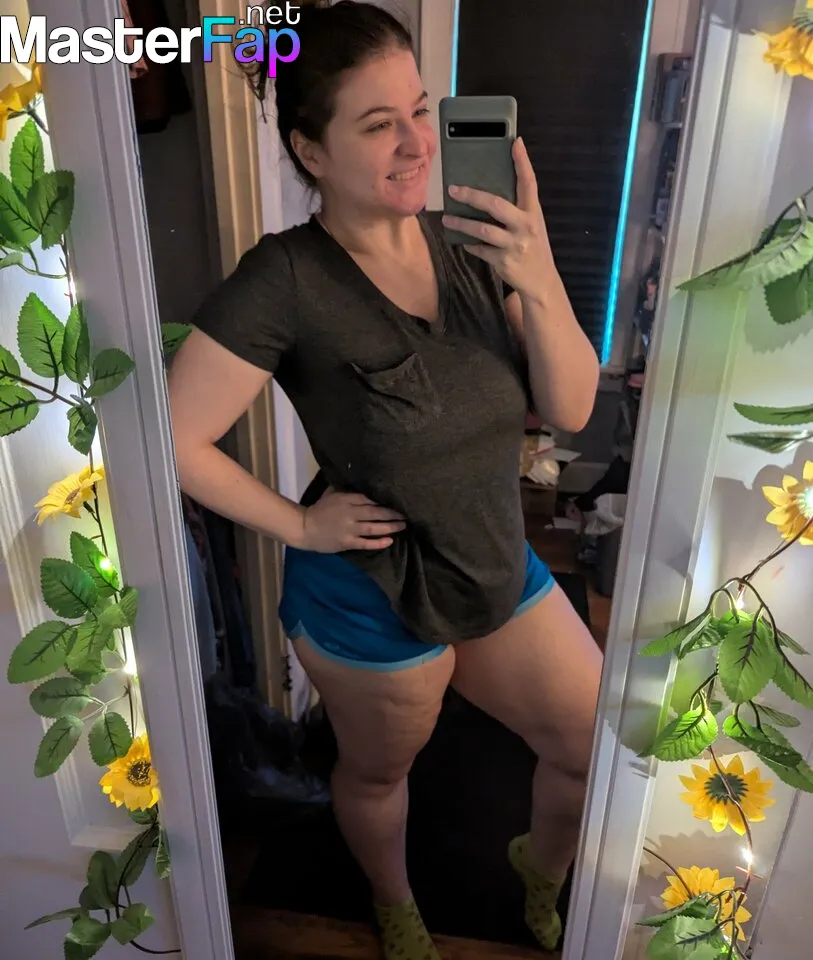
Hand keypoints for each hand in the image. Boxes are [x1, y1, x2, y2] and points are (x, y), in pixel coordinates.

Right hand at [300, 487, 406, 552]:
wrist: (304, 528)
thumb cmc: (319, 509)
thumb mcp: (331, 493)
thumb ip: (346, 488)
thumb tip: (361, 479)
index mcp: (346, 499)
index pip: (369, 499)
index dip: (384, 501)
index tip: (398, 500)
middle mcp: (350, 513)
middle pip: (375, 513)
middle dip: (393, 513)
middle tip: (406, 514)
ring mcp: (349, 529)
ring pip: (373, 528)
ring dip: (390, 527)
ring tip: (403, 525)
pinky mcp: (347, 542)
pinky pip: (366, 543)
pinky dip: (378, 542)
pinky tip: (389, 540)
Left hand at [441, 137, 554, 299]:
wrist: (542, 282)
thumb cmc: (533, 248)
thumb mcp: (532, 225)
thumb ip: (517, 209)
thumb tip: (490, 192)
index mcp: (533, 213)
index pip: (529, 182)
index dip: (523, 162)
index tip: (516, 142)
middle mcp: (526, 226)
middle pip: (496, 204)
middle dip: (472, 196)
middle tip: (453, 189)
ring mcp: (515, 244)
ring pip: (483, 229)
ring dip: (461, 223)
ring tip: (446, 218)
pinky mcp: (504, 261)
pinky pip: (481, 250)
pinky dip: (470, 245)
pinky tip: (462, 241)